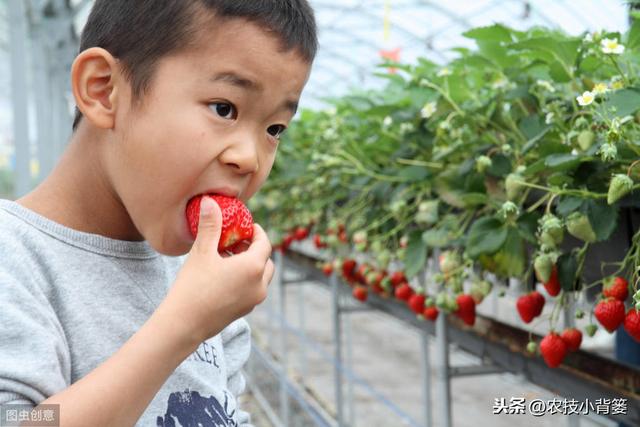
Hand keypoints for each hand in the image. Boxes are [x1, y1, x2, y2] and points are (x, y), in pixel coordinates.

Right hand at [161, 196, 273, 344]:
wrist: (183, 325)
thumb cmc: (193, 286)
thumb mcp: (202, 252)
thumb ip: (210, 226)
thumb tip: (210, 201)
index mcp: (253, 267)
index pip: (264, 243)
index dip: (256, 232)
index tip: (246, 225)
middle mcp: (259, 285)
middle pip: (266, 261)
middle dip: (254, 249)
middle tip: (237, 240)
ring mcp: (254, 300)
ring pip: (261, 277)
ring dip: (250, 264)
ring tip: (228, 256)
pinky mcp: (244, 311)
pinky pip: (253, 289)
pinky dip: (246, 279)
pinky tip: (223, 275)